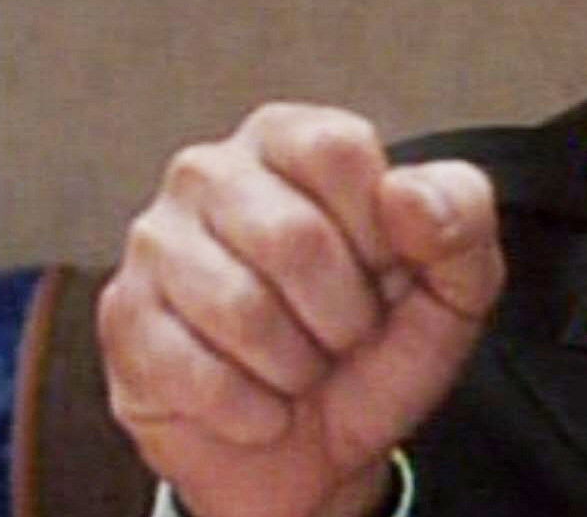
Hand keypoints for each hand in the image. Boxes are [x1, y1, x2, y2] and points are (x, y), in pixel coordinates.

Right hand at [98, 104, 504, 516]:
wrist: (314, 449)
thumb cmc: (375, 349)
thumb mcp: (453, 286)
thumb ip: (461, 221)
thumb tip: (406, 194)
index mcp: (291, 137)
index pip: (339, 150)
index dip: (379, 232)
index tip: (384, 270)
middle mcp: (210, 171)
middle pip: (292, 237)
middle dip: (342, 314)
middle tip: (342, 333)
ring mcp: (156, 242)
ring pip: (240, 309)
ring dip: (296, 366)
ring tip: (299, 365)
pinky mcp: (125, 319)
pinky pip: (195, 373)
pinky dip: (251, 410)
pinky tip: (259, 402)